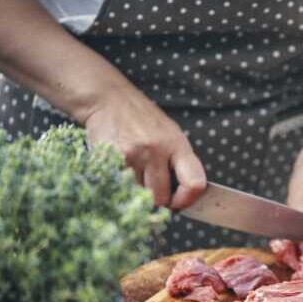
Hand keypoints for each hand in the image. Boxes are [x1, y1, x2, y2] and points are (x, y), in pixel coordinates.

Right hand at [82, 87, 205, 208]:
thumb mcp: (171, 135)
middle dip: (156, 198)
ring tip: (134, 171)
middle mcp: (157, 150)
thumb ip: (179, 163)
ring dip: (136, 190)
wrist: (108, 99)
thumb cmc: (143, 120)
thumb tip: (183, 196)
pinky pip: (119, 186)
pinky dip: (119, 183)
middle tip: (151, 187)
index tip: (178, 202)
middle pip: (161, 197)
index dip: (187, 199)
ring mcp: (133, 155)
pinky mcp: (111, 158)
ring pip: (139, 194)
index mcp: (177, 145)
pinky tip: (120, 168)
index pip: (194, 183)